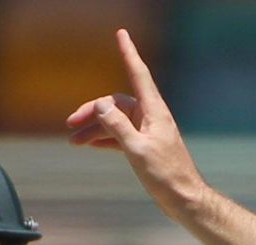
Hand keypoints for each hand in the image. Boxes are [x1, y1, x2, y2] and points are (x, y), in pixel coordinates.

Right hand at [66, 29, 203, 209]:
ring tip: (74, 141)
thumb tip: (100, 104)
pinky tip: (90, 144)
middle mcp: (151, 117)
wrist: (184, 199)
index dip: (129, 53)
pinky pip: (120, 135)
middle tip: (71, 124)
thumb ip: (117, 126)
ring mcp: (147, 131)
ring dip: (95, 128)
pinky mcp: (145, 146)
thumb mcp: (137, 150)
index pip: (138, 74)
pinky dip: (105, 138)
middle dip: (93, 111)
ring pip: (115, 121)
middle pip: (116, 103)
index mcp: (153, 112)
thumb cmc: (166, 175)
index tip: (121, 34)